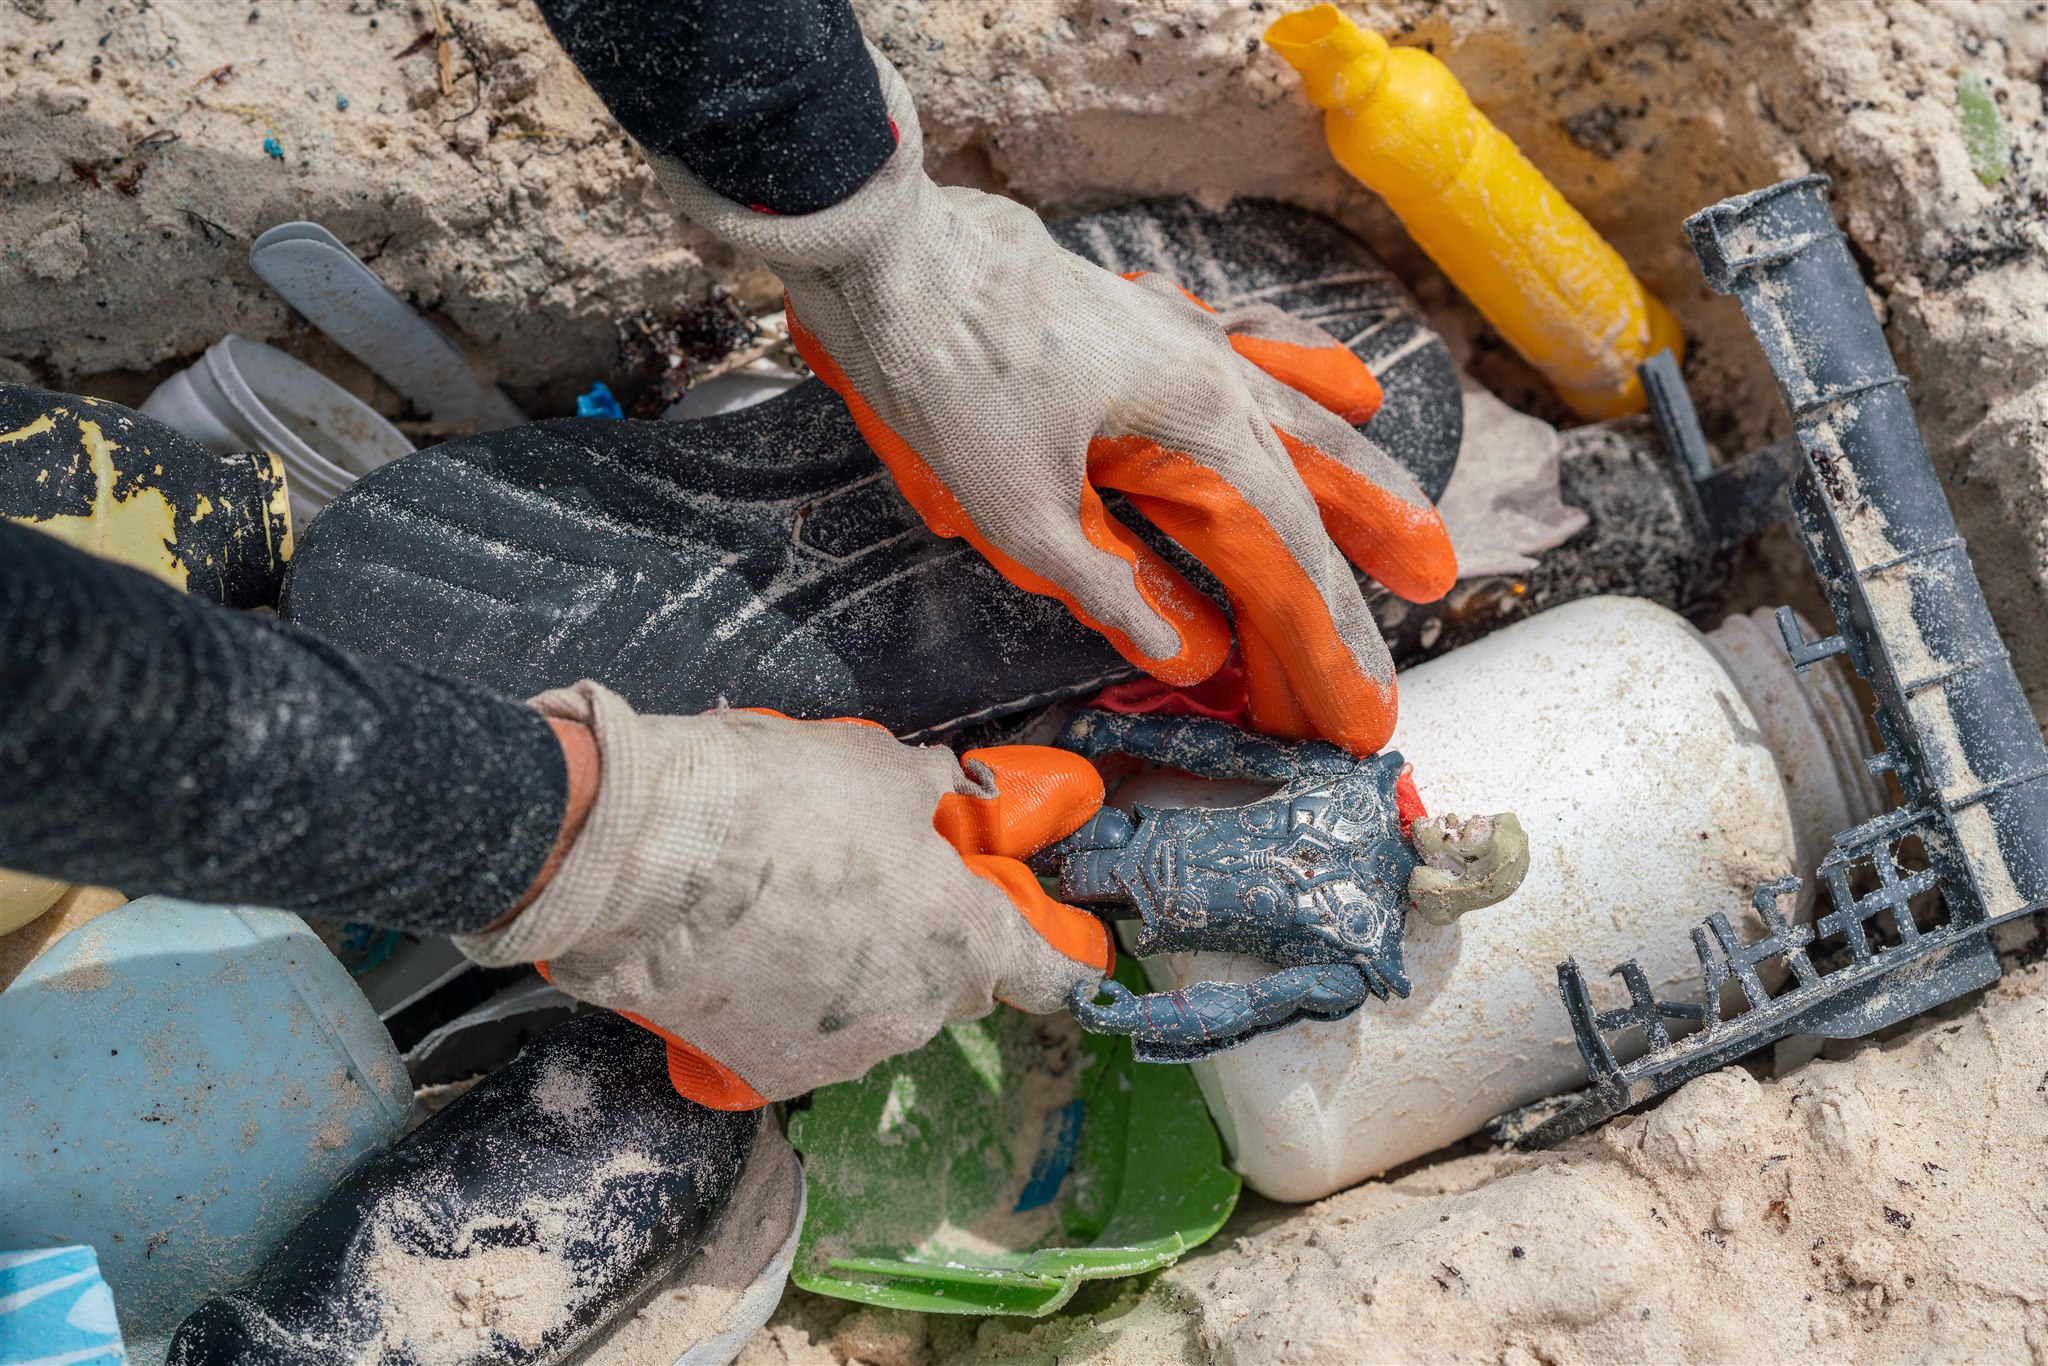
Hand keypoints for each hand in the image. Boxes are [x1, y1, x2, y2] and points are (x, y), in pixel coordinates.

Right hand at [456, 683, 1110, 1107]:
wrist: (642, 860)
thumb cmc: (778, 800)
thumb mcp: (879, 765)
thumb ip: (934, 790)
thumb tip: (952, 791)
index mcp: (965, 941)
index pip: (1049, 974)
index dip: (1065, 962)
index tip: (1077, 961)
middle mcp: (918, 1014)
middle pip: (950, 983)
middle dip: (931, 939)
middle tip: (879, 881)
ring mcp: (842, 1052)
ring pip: (876, 1009)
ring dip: (856, 969)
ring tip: (793, 905)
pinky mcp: (767, 1074)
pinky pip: (804, 1034)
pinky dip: (789, 1002)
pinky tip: (750, 951)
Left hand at [648, 47, 1455, 755]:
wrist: (894, 255)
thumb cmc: (946, 375)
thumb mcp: (1020, 513)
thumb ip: (1113, 586)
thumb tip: (1190, 654)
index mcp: (1198, 429)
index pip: (1286, 562)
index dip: (1328, 649)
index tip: (1361, 719)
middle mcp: (1215, 384)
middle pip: (1311, 504)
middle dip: (1358, 591)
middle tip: (1402, 655)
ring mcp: (1189, 350)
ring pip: (1304, 430)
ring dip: (1363, 493)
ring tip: (1418, 545)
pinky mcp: (1152, 330)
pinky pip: (1255, 366)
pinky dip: (1307, 391)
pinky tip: (1345, 398)